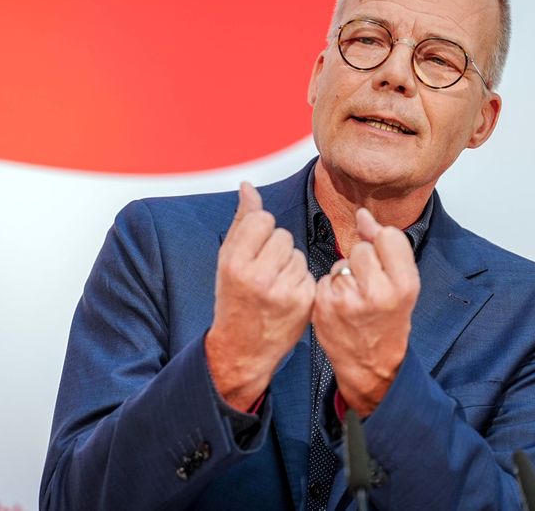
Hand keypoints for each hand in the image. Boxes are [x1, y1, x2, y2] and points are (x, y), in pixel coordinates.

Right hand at [206, 182, 315, 410]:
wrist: (242, 348)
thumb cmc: (233, 300)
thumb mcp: (227, 260)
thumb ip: (241, 221)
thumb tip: (248, 186)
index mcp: (235, 263)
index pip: (262, 220)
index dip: (259, 233)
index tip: (252, 251)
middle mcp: (259, 276)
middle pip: (283, 235)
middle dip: (275, 249)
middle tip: (263, 272)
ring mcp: (283, 290)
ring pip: (297, 253)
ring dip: (288, 264)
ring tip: (272, 285)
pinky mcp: (304, 301)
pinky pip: (308, 272)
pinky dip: (298, 280)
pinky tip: (285, 296)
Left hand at [312, 208, 420, 415]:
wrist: (372, 365)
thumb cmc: (390, 321)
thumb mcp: (403, 285)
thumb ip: (386, 246)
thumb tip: (362, 214)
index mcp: (404, 284)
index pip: (388, 236)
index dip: (383, 246)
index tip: (385, 264)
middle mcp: (377, 291)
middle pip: (361, 249)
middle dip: (363, 262)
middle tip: (370, 288)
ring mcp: (347, 299)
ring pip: (340, 262)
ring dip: (345, 275)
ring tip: (356, 299)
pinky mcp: (324, 306)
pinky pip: (325, 278)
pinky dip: (331, 288)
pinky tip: (341, 306)